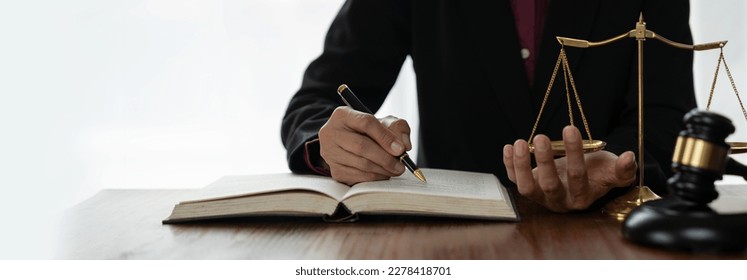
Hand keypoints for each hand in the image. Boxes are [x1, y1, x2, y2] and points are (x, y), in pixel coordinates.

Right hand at [318, 106, 411, 184]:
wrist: (349, 143)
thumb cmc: (368, 132)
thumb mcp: (383, 122)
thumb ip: (397, 128)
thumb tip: (404, 145)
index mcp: (343, 115)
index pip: (366, 123)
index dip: (385, 137)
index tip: (400, 149)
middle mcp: (331, 132)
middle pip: (361, 146)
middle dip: (385, 158)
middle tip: (401, 165)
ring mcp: (330, 153)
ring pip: (361, 164)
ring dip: (382, 170)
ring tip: (395, 170)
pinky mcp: (334, 170)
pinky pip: (358, 177)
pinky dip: (374, 178)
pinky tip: (383, 174)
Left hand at [503, 126, 636, 211]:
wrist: (583, 179)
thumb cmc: (598, 172)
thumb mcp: (612, 170)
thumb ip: (623, 168)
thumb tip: (629, 157)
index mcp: (581, 197)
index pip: (577, 176)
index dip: (574, 154)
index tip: (570, 128)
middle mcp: (559, 200)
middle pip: (549, 184)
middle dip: (545, 161)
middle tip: (542, 137)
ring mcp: (541, 195)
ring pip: (527, 187)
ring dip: (521, 165)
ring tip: (521, 142)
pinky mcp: (528, 187)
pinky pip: (514, 180)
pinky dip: (509, 165)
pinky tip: (510, 146)